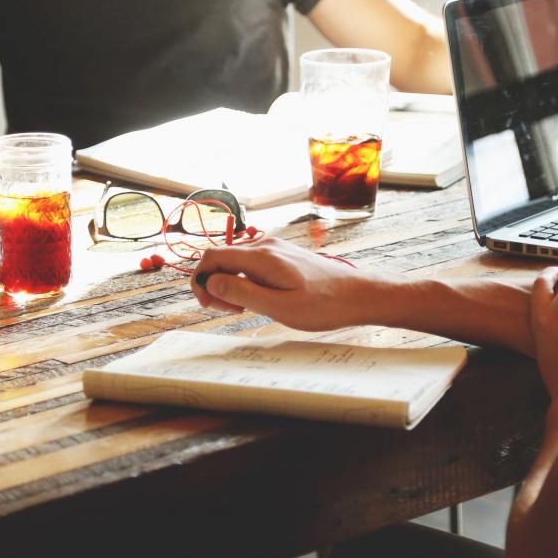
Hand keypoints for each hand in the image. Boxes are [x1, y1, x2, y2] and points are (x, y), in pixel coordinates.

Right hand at [192, 237, 372, 330]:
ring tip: (248, 309)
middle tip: (232, 312)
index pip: (211, 257)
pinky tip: (260, 299)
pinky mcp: (280, 255)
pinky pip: (249, 264)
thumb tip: (209, 282)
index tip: (210, 305)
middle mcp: (264, 245)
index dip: (200, 281)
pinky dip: (245, 281)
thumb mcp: (279, 306)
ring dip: (230, 285)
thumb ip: (242, 293)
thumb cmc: (323, 304)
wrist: (357, 294)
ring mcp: (273, 248)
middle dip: (215, 285)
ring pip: (234, 262)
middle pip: (221, 258)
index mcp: (261, 256)